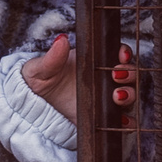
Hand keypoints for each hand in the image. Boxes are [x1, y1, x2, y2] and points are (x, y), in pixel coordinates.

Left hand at [21, 33, 138, 125]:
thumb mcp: (41, 69)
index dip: (123, 53)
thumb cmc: (38, 82)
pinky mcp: (101, 119)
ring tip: (117, 97)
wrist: (33, 108)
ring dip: (129, 95)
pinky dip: (126, 122)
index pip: (118, 54)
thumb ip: (52, 57)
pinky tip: (122, 121)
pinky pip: (121, 121)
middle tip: (116, 76)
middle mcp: (104, 79)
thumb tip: (61, 40)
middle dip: (129, 74)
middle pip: (129, 74)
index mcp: (94, 62)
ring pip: (129, 95)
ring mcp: (104, 100)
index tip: (120, 56)